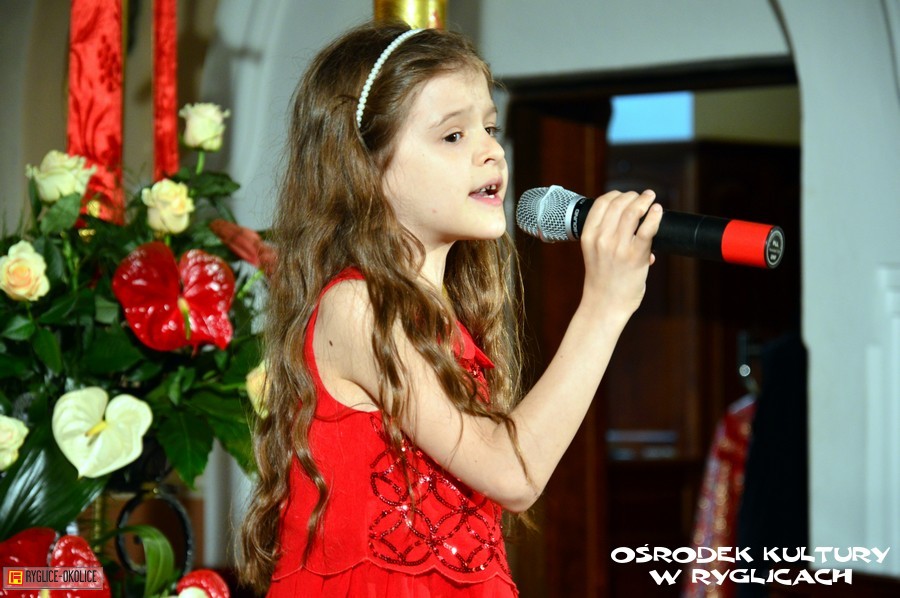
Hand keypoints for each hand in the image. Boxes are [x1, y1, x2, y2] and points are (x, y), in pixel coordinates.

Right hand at [578, 189, 661, 319]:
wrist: (605, 304)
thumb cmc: (602, 280)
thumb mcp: (594, 254)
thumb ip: (606, 238)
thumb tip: (635, 225)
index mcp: (589, 236)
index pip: (601, 203)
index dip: (615, 194)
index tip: (624, 195)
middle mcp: (601, 239)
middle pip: (618, 203)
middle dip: (632, 196)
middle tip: (642, 197)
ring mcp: (618, 247)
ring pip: (632, 211)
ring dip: (644, 200)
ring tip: (650, 199)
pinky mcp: (635, 256)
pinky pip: (646, 229)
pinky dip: (654, 216)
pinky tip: (658, 210)